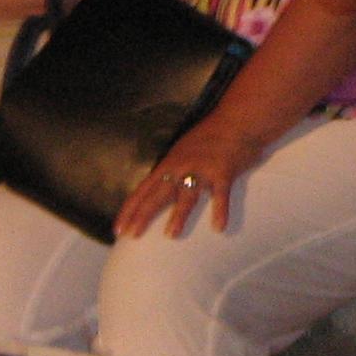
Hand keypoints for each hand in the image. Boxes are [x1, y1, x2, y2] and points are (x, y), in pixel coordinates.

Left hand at [115, 113, 270, 237]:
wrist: (237, 120)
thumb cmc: (212, 135)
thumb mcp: (184, 150)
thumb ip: (174, 168)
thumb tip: (164, 189)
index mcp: (169, 163)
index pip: (143, 190)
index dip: (129, 210)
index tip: (118, 229)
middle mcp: (181, 167)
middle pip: (158, 195)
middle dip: (143, 215)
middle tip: (133, 235)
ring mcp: (202, 170)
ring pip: (187, 196)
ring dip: (178, 216)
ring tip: (171, 234)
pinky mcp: (223, 172)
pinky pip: (220, 195)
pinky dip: (220, 211)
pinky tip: (219, 227)